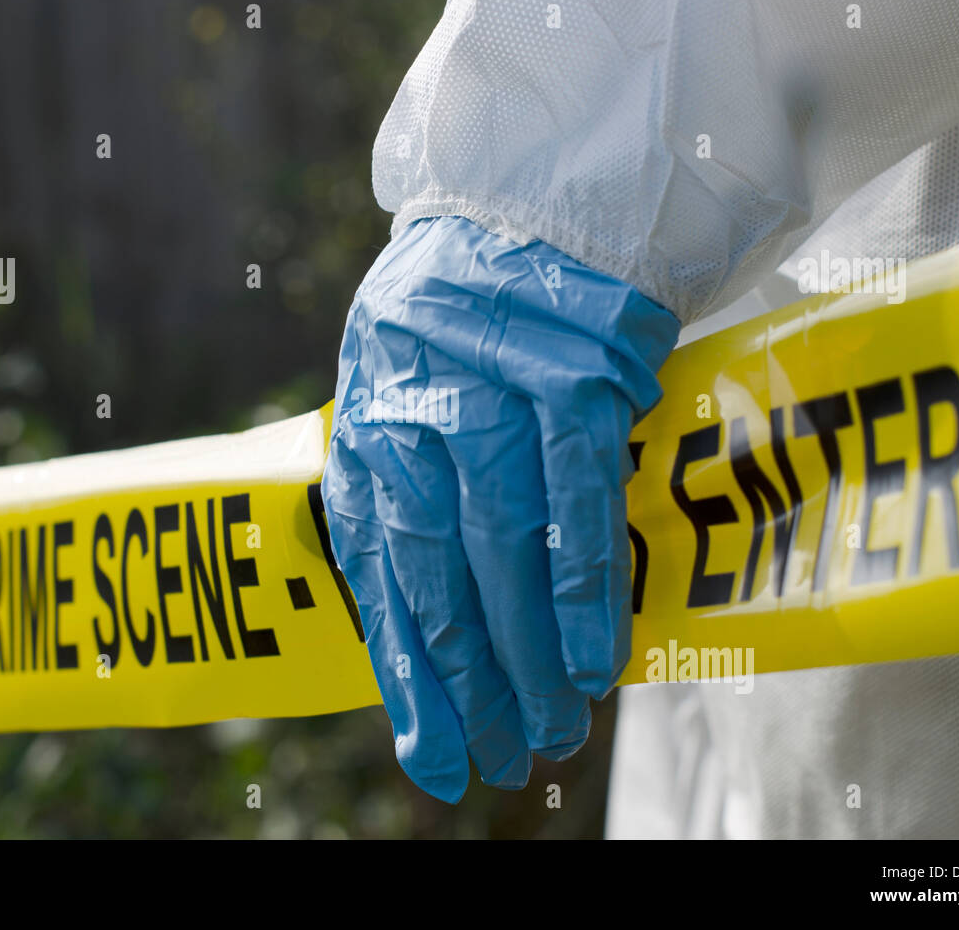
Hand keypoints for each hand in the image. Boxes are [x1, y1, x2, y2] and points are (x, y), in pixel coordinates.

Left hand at [322, 215, 679, 801]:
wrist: (527, 198)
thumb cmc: (461, 314)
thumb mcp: (396, 389)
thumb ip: (397, 491)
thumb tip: (412, 618)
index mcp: (368, 428)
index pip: (381, 580)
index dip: (410, 679)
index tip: (439, 758)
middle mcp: (413, 415)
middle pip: (437, 576)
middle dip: (473, 684)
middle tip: (511, 757)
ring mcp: (488, 394)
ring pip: (497, 548)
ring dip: (525, 652)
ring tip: (556, 728)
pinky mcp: (567, 373)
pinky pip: (572, 495)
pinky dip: (579, 582)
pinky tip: (590, 654)